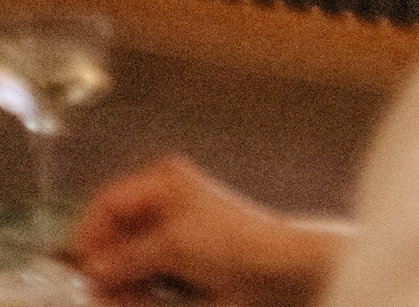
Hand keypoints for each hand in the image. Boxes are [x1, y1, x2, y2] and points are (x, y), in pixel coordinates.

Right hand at [71, 158, 345, 304]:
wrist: (277, 272)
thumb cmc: (234, 243)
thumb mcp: (173, 246)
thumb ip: (127, 257)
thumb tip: (92, 268)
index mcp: (163, 181)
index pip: (108, 203)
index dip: (90, 235)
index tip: (82, 269)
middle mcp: (163, 203)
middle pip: (113, 237)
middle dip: (110, 268)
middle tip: (110, 293)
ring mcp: (170, 235)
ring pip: (125, 264)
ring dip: (125, 286)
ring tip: (139, 300)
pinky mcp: (177, 263)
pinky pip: (142, 280)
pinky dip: (140, 294)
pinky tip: (151, 301)